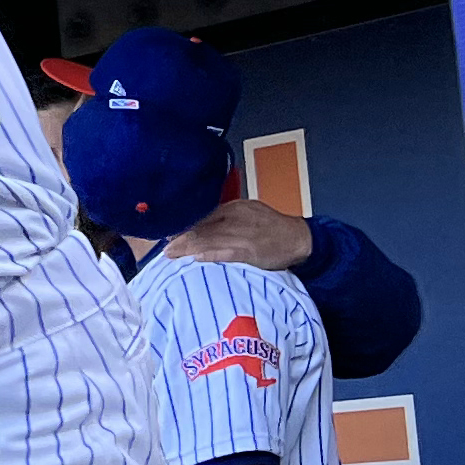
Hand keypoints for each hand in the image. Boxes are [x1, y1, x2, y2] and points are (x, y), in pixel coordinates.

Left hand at [162, 196, 309, 271]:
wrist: (299, 238)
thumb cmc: (271, 228)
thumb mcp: (248, 214)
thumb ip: (225, 218)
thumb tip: (199, 226)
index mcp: (235, 207)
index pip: (202, 214)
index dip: (183, 225)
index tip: (167, 233)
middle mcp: (236, 217)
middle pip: (201, 227)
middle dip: (180, 238)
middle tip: (164, 247)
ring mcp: (242, 233)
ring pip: (208, 239)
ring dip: (187, 248)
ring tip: (170, 254)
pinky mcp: (249, 250)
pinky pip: (224, 252)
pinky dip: (208, 255)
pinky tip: (195, 258)